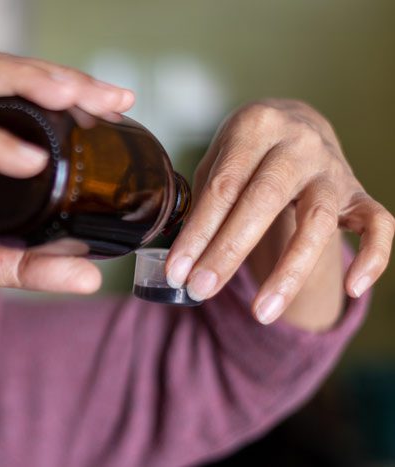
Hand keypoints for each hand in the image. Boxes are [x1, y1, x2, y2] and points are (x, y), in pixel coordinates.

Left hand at [165, 99, 393, 324]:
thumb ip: (203, 200)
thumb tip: (180, 260)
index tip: (176, 272)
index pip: (223, 187)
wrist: (298, 122)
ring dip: (289, 271)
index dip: (198, 233)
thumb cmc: (246, 151)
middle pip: (263, 201)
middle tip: (200, 290)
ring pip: (317, 221)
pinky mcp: (359, 193)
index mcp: (256, 127)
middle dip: (228, 252)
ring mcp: (332, 169)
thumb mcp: (218, 159)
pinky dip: (373, 257)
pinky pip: (379, 224)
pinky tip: (352, 289)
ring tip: (261, 313)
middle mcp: (298, 144)